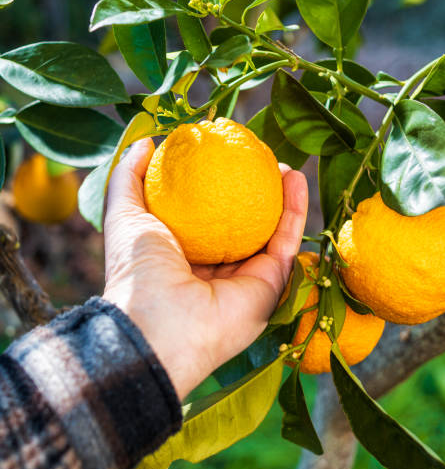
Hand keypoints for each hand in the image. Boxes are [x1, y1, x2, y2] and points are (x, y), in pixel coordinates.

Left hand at [103, 138, 307, 399]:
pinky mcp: (272, 285)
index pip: (208, 217)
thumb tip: (144, 142)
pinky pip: (287, 240)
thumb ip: (129, 177)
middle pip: (245, 223)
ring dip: (283, 196)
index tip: (226, 155)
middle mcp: (219, 270)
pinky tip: (295, 178)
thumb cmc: (137, 270)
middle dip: (256, 191)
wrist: (157, 325)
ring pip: (272, 230)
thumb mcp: (125, 214)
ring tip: (284, 164)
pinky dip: (295, 210)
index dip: (219, 186)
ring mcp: (248, 279)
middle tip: (260, 159)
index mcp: (186, 258)